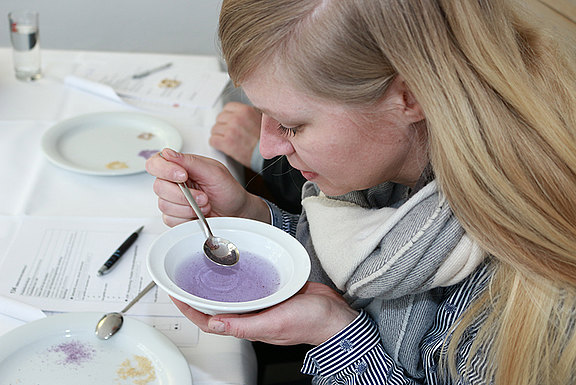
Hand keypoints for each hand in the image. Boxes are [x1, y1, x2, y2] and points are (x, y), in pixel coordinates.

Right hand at [145, 148, 269, 226]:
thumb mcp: (214, 172)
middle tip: (204, 197)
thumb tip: (168, 153)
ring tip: (205, 205)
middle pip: (159, 187)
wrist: (237, 212)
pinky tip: (198, 215)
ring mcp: (173, 200)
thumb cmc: (228, 190)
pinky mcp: (175, 216)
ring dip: (188, 208)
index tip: (183, 176)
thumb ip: (190, 162)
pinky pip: (170, 219)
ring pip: (164, 205)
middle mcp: (174, 182)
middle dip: (184, 195)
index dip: (164, 169)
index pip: (156, 163)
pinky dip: (187, 218)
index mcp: (181, 166)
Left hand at [172, 282, 359, 345]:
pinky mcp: (273, 291)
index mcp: (248, 326)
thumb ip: (244, 325)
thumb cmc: (310, 323)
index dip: (189, 309)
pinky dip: (239, 277)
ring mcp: (262, 303)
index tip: (175, 294)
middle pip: (216, 307)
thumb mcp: (274, 323)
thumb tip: (214, 323)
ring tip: (203, 269)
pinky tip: (236, 265)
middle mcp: (251, 315)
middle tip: (184, 277)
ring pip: (232, 295)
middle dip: (198, 295)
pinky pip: (250, 284)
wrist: (335, 316)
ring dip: (216, 285)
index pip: (209, 320)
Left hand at [209, 102, 261, 167]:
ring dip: (218, 135)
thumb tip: (240, 114)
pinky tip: (223, 146)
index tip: (229, 121)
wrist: (269, 157)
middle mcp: (237, 118)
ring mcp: (231, 130)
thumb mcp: (262, 120)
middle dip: (222, 125)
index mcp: (246, 110)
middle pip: (219, 118)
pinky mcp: (227, 143)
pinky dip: (215, 144)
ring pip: (214, 129)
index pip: (228, 107)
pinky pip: (213, 140)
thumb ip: (249, 114)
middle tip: (227, 132)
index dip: (228, 115)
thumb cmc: (267, 142)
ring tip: (226, 140)